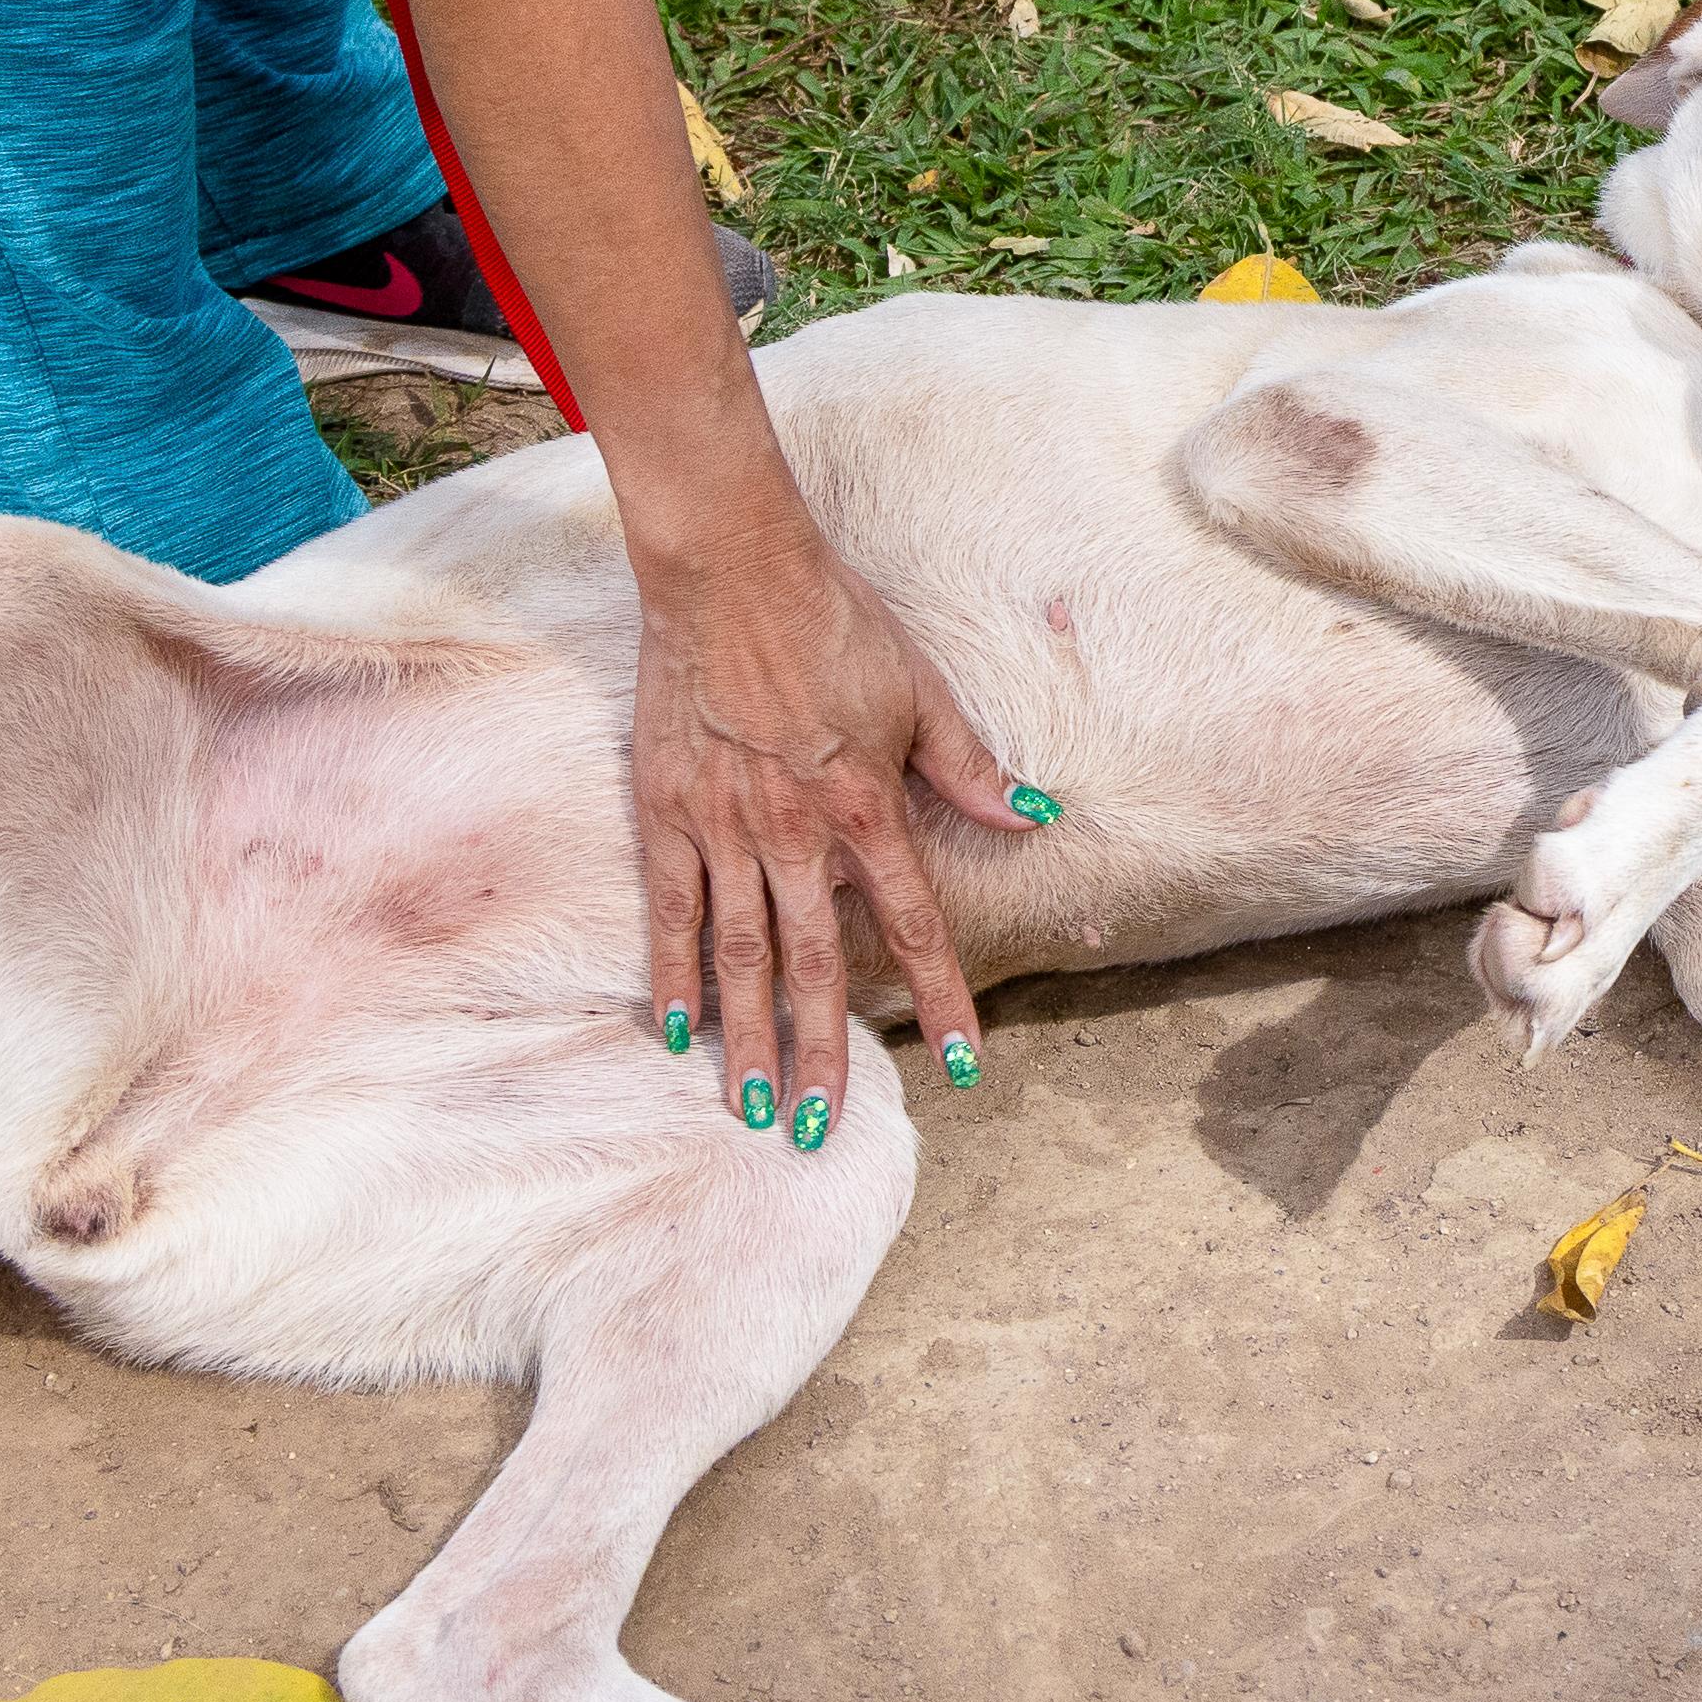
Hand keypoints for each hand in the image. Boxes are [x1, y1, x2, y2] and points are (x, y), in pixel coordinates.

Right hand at [630, 520, 1040, 1145]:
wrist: (732, 570)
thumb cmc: (834, 620)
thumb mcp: (921, 690)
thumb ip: (970, 768)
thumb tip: (1033, 819)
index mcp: (867, 808)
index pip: (915, 926)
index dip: (942, 1000)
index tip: (964, 1065)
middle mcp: (796, 834)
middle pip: (817, 967)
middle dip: (823, 1055)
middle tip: (818, 1131)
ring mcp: (726, 827)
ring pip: (741, 954)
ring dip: (749, 1035)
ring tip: (751, 1107)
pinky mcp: (668, 809)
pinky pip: (670, 908)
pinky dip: (674, 971)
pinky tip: (676, 1029)